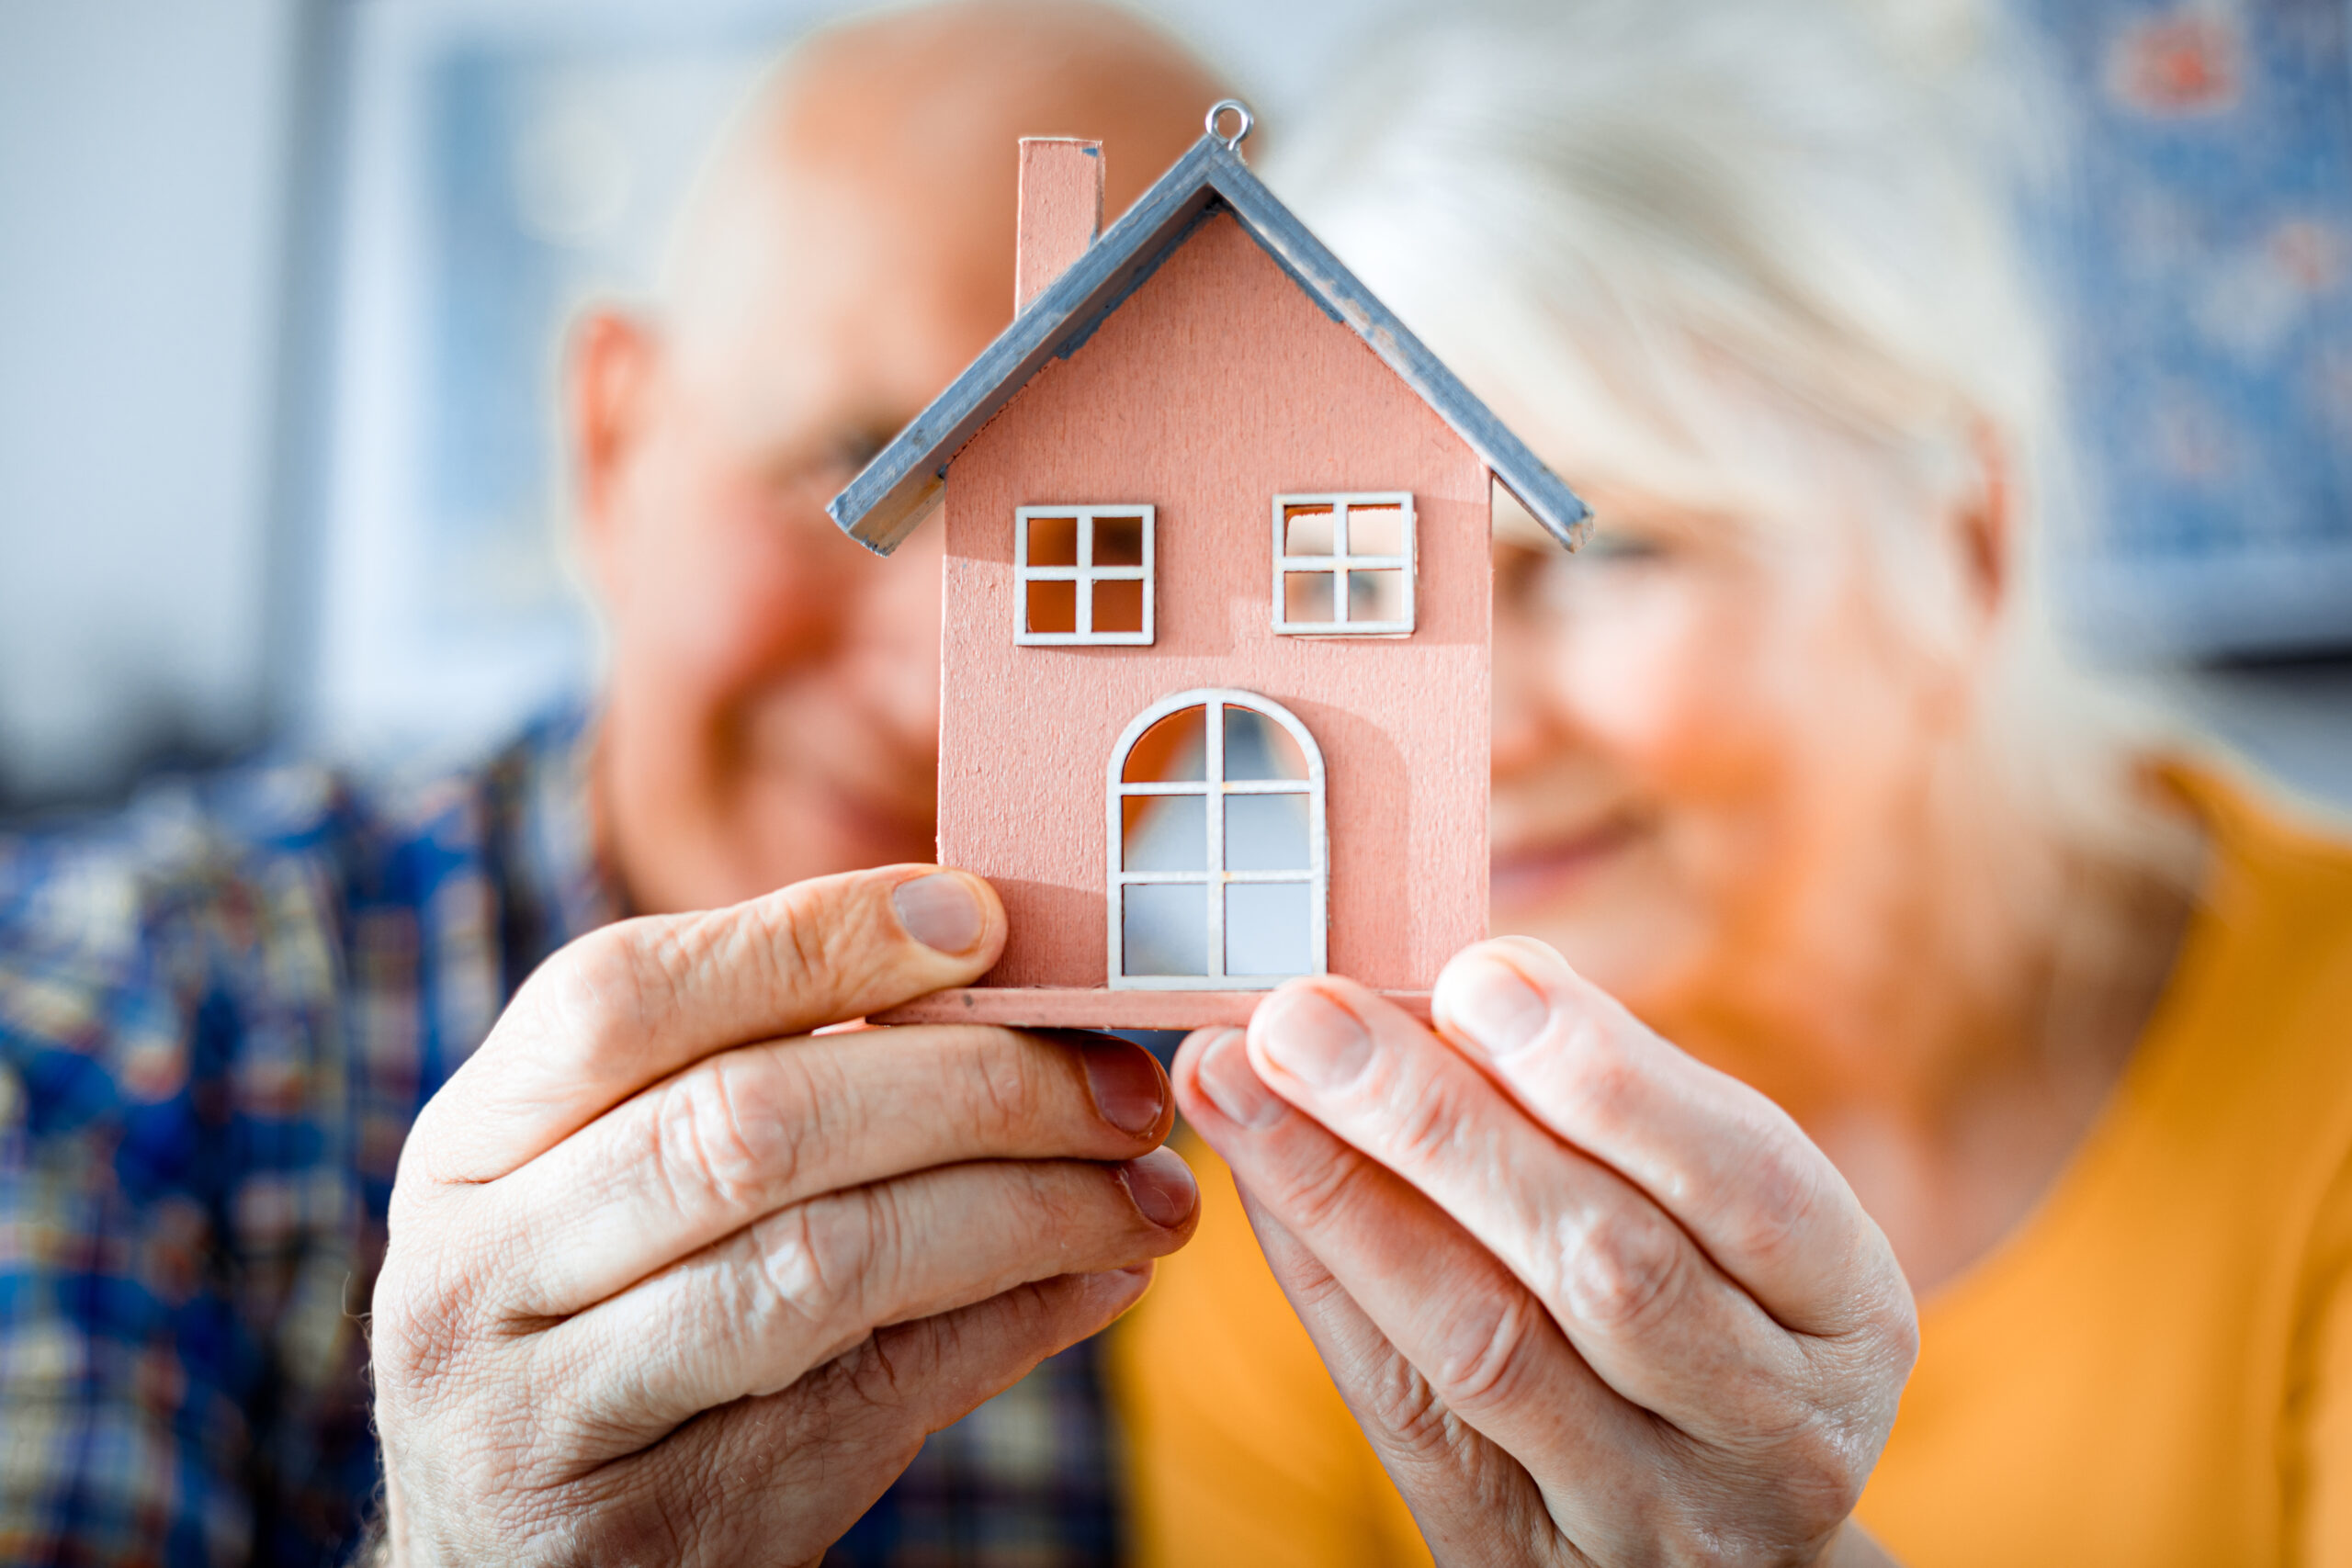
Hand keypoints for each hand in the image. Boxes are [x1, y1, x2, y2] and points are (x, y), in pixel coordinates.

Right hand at [370, 866, 1197, 1565]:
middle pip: (748, 1127)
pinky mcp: (658, 1530)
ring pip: (824, 1266)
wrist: (517, 1556)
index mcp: (472, 1144)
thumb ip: (760, 1072)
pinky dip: (1012, 1326)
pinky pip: (872, 1401)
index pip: (623, 995)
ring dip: (1025, 1213)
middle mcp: (477, 1274)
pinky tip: (1100, 1279)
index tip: (986, 920)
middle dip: (974, 1088)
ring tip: (1149, 1194)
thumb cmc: (607, 1315)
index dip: (814, 940)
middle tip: (1121, 1087)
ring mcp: (550, 1417)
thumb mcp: (612, 1184)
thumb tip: (1003, 972)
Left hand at [1172, 936, 1914, 1566]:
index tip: (1478, 976)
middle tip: (1308, 1014)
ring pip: (1485, 1346)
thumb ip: (1623, 1113)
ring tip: (1240, 1075)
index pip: (1746, 1186)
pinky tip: (1255, 1173)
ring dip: (1344, 1194)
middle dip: (1439, 1125)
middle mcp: (1768, 1433)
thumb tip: (1470, 982)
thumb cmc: (1713, 1319)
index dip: (1610, 1079)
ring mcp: (1644, 1514)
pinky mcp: (1515, 1555)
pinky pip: (1400, 1408)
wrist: (1717, 1552)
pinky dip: (1321, 1274)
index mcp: (1845, 1314)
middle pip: (1604, 1269)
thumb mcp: (1729, 1224)